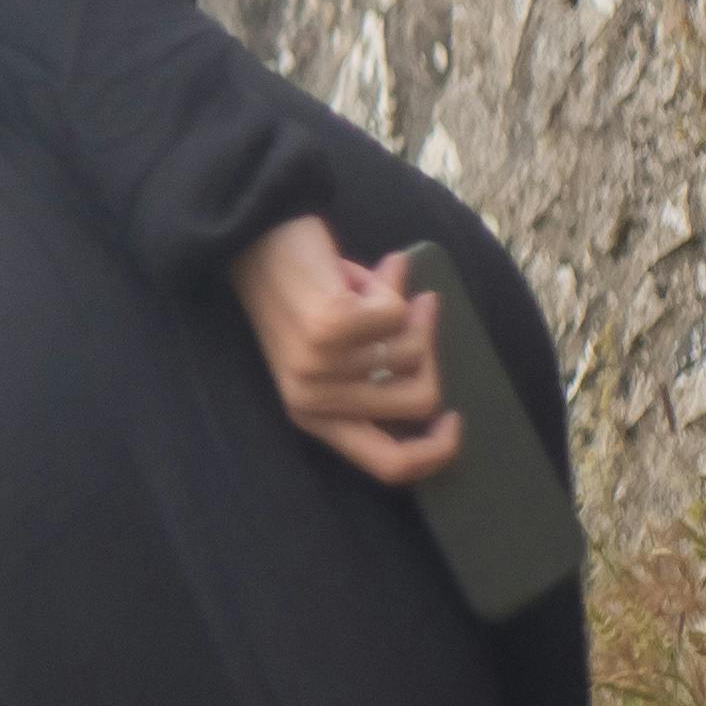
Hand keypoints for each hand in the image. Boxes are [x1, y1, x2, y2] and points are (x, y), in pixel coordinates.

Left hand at [236, 215, 456, 485]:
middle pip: (419, 401)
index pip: (388, 466)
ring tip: (367, 285)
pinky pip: (398, 313)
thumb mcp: (335, 347)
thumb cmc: (300, 292)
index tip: (453, 418)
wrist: (253, 240)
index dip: (436, 452)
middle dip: (430, 351)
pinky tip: (353, 274)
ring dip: (402, 307)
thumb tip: (432, 342)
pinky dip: (388, 285)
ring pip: (413, 351)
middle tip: (415, 309)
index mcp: (312, 416)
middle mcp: (312, 401)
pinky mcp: (331, 328)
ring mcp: (320, 366)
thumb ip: (381, 366)